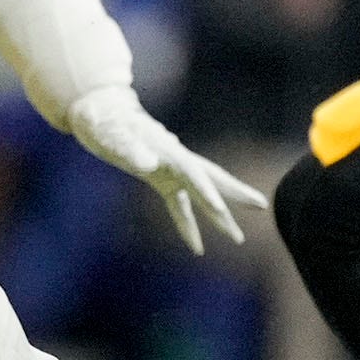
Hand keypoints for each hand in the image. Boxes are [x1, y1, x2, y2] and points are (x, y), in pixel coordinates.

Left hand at [64, 86, 267, 254]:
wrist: (98, 112)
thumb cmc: (104, 121)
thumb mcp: (111, 135)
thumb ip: (129, 148)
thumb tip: (148, 163)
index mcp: (167, 151)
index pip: (192, 172)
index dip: (205, 189)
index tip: (218, 207)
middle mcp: (175, 160)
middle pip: (211, 180)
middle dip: (236, 194)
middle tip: (261, 205)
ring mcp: (170, 171)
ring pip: (201, 196)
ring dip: (218, 216)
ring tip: (237, 238)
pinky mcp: (160, 179)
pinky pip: (179, 206)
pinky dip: (187, 225)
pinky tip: (197, 248)